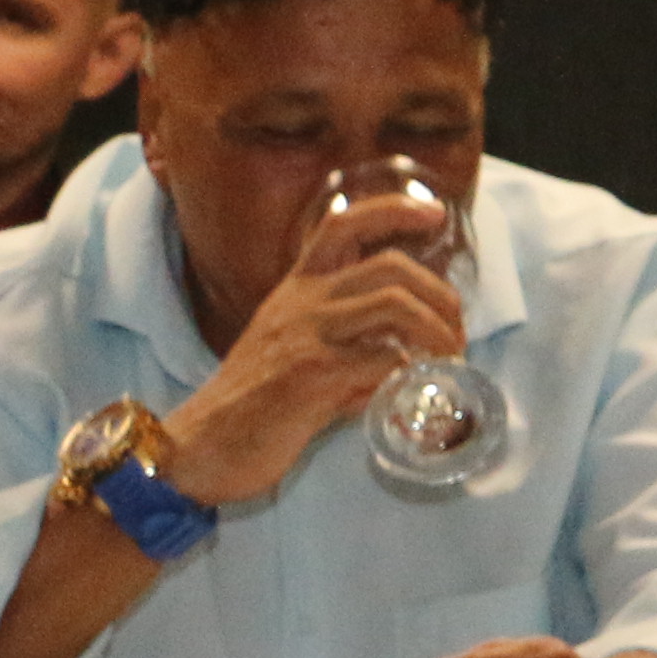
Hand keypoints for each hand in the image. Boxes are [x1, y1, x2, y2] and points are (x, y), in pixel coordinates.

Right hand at [162, 203, 470, 509]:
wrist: (199, 448)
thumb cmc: (252, 406)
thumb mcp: (294, 355)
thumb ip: (348, 349)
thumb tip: (404, 360)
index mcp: (296, 290)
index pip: (342, 224)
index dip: (393, 210)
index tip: (435, 212)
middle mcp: (301, 302)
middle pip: (391, 267)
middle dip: (441, 296)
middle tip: (457, 332)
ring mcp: (306, 335)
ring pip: (395, 304)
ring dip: (438, 331)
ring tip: (449, 359)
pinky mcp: (311, 375)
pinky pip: (383, 359)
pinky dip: (410, 372)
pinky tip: (409, 391)